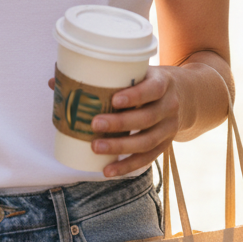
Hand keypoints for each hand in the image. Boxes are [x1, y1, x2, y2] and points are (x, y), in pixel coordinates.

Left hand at [48, 66, 180, 177]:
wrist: (187, 96)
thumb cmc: (149, 80)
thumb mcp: (137, 71)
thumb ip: (104, 76)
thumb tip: (55, 81)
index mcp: (162, 83)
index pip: (151, 90)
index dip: (134, 96)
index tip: (114, 99)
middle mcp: (169, 107)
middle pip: (146, 118)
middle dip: (119, 123)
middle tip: (94, 124)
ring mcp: (169, 129)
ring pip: (145, 142)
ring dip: (120, 147)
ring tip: (95, 147)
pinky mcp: (164, 145)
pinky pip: (146, 159)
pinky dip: (126, 165)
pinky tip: (108, 170)